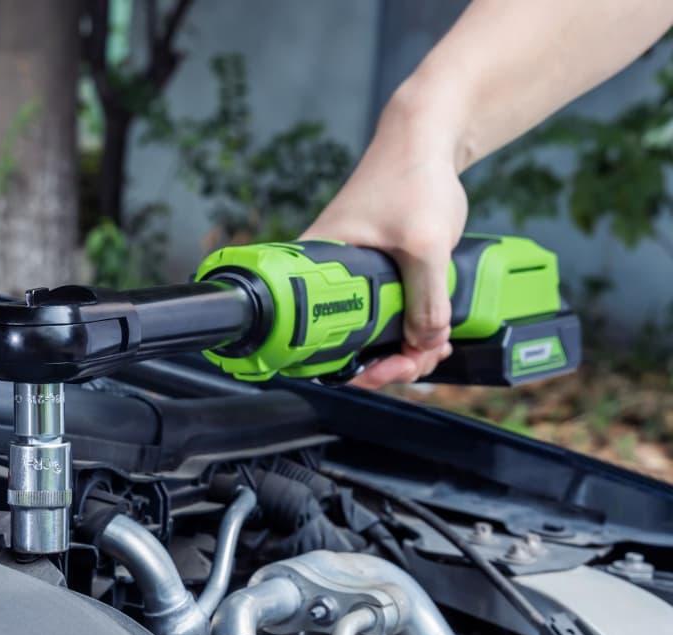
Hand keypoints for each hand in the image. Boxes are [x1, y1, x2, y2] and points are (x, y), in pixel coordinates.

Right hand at [301, 94, 467, 388]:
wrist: (426, 141)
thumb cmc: (410, 178)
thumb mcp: (424, 245)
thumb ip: (428, 300)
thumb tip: (427, 344)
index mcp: (319, 267)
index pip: (319, 333)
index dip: (353, 363)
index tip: (383, 371)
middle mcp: (333, 277)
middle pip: (352, 340)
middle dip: (390, 360)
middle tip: (420, 363)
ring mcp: (359, 278)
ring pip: (377, 332)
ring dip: (408, 350)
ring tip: (436, 348)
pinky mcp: (383, 276)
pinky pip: (393, 316)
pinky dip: (415, 332)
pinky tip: (437, 337)